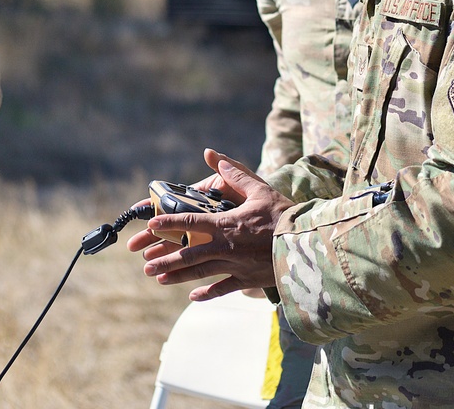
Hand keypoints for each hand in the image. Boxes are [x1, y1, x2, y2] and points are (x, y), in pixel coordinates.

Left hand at [130, 148, 293, 300]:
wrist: (307, 246)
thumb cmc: (284, 215)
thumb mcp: (259, 189)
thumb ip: (234, 174)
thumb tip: (213, 157)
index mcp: (226, 224)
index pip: (190, 221)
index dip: (169, 222)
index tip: (151, 225)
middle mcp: (225, 247)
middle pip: (188, 254)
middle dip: (165, 258)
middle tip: (145, 264)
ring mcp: (235, 266)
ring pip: (200, 273)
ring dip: (177, 276)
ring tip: (158, 278)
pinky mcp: (247, 280)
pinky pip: (223, 289)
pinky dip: (207, 293)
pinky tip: (192, 297)